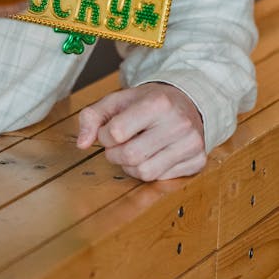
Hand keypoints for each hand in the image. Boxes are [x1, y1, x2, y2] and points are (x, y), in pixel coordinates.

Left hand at [76, 83, 206, 180]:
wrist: (186, 102)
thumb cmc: (147, 102)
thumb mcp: (117, 100)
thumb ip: (92, 117)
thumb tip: (81, 144)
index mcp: (157, 102)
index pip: (116, 132)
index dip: (104, 135)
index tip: (109, 131)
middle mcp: (178, 123)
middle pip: (131, 155)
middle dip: (115, 154)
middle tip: (117, 145)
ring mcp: (191, 144)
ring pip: (145, 172)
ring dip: (130, 166)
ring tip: (132, 151)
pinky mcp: (198, 161)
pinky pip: (162, 179)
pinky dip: (149, 171)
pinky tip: (150, 156)